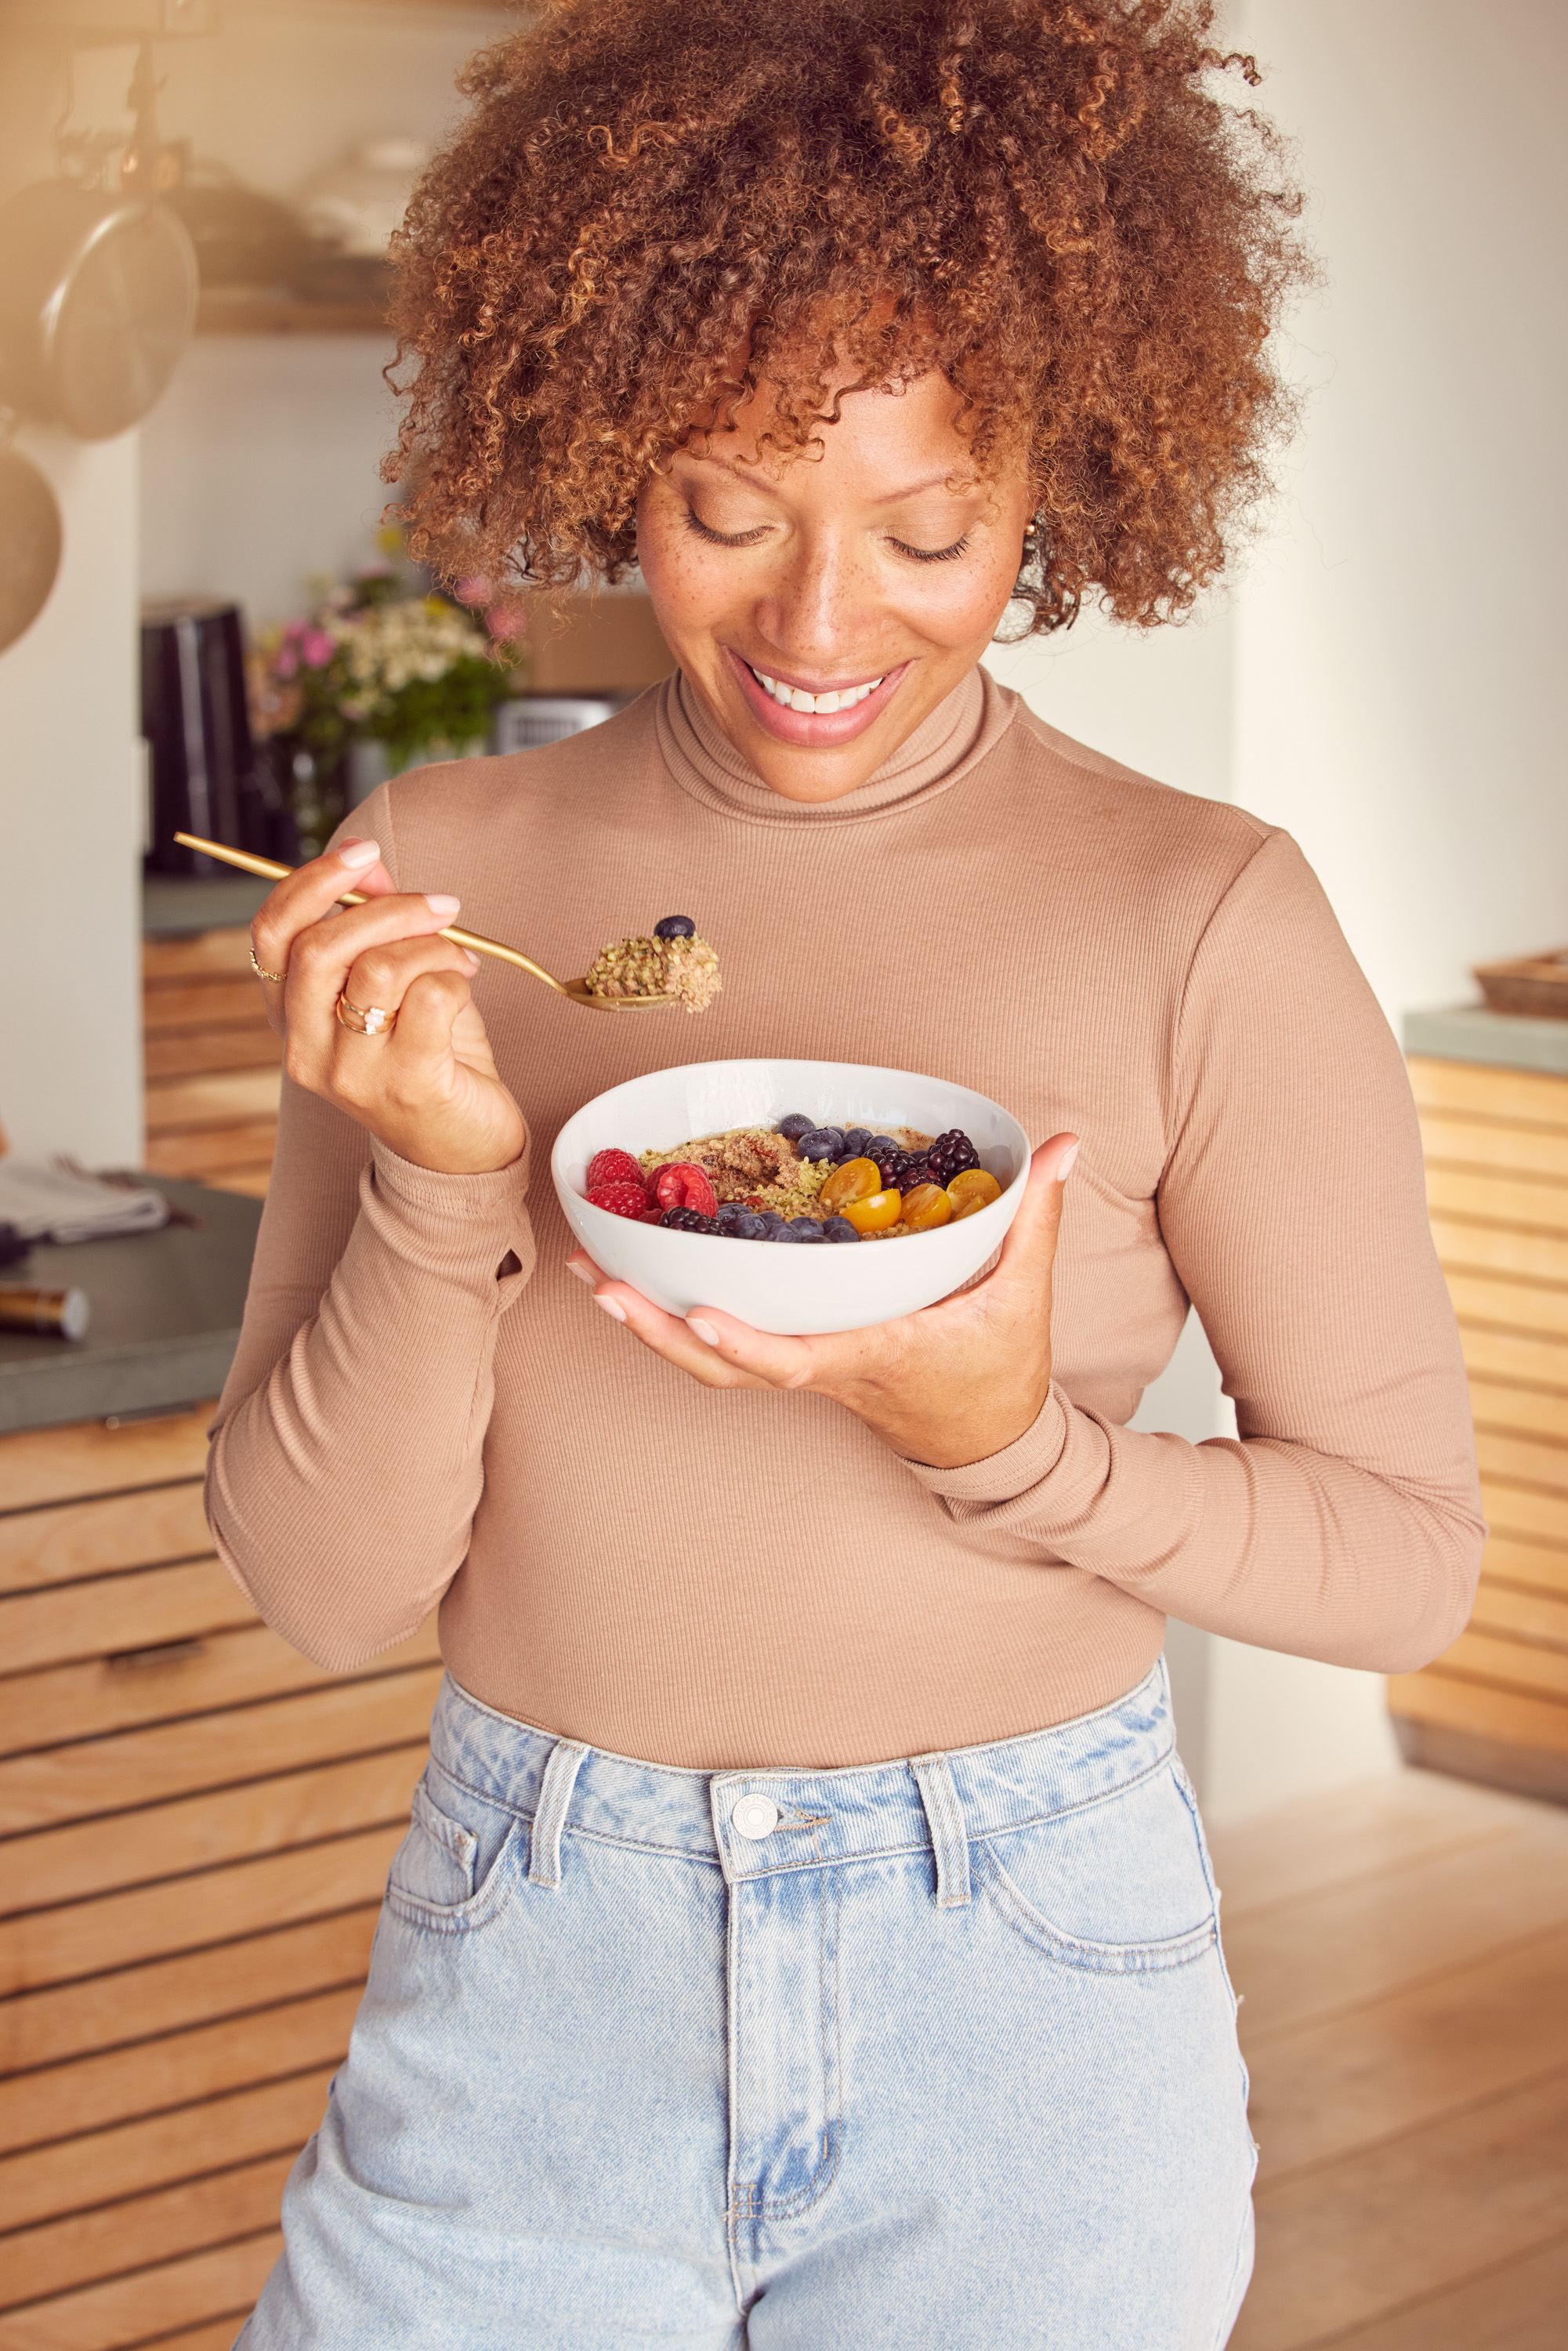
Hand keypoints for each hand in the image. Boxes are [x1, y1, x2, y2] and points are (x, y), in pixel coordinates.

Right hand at [250, 837, 525, 1175]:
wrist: (462, 1150)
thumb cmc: (427, 1058)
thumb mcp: (393, 983)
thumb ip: (373, 925)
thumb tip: (366, 864)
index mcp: (290, 1016)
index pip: (271, 934)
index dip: (311, 882)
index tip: (362, 853)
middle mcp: (307, 1048)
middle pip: (320, 948)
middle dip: (387, 909)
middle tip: (440, 905)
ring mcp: (353, 1073)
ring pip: (379, 969)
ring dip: (432, 946)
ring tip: (460, 957)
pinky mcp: (408, 1086)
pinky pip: (431, 999)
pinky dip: (456, 979)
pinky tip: (464, 987)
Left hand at [568, 1134, 1078, 1469]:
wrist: (987, 1440)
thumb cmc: (1000, 1370)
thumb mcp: (1024, 1293)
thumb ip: (1035, 1215)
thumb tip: (1065, 1145)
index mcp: (874, 1355)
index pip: (798, 1359)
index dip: (745, 1343)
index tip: (697, 1311)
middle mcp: (825, 1370)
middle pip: (725, 1369)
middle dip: (658, 1331)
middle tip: (599, 1282)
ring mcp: (802, 1371)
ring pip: (711, 1366)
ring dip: (648, 1324)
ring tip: (590, 1274)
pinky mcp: (792, 1362)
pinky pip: (721, 1351)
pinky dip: (671, 1322)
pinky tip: (633, 1280)